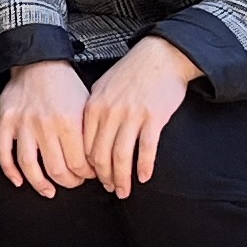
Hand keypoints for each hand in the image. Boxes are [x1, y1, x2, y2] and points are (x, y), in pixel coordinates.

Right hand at [0, 60, 92, 197]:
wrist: (38, 60)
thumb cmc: (63, 83)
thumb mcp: (86, 105)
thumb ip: (89, 134)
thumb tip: (96, 162)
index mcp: (69, 121)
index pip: (80, 164)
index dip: (86, 175)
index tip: (88, 175)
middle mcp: (46, 125)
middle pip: (57, 170)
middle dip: (68, 182)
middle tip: (72, 182)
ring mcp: (23, 125)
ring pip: (30, 167)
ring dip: (40, 185)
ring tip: (48, 190)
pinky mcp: (6, 122)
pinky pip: (4, 154)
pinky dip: (10, 172)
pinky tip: (19, 180)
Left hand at [78, 39, 194, 197]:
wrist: (161, 56)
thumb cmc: (133, 72)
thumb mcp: (103, 87)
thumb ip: (93, 110)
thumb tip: (88, 138)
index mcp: (94, 106)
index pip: (85, 146)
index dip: (89, 167)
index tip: (96, 178)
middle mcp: (110, 112)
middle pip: (101, 155)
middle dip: (104, 178)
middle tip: (111, 189)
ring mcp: (131, 114)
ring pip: (121, 156)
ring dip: (122, 178)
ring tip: (124, 191)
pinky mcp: (153, 116)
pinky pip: (146, 148)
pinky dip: (144, 166)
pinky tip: (144, 177)